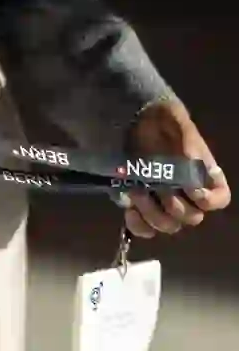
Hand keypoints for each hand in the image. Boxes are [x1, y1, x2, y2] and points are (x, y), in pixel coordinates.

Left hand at [124, 100, 229, 237]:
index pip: (219, 200)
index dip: (209, 200)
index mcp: (205, 176)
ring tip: (137, 193)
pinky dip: (139, 225)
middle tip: (150, 186)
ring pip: (168, 226)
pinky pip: (145, 229)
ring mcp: (165, 203)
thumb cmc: (162, 122)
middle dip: (172, 205)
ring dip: (153, 213)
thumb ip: (187, 149)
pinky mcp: (142, 208)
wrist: (134, 121)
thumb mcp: (180, 127)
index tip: (192, 190)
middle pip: (191, 218)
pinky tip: (130, 210)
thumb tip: (189, 174)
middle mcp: (189, 194)